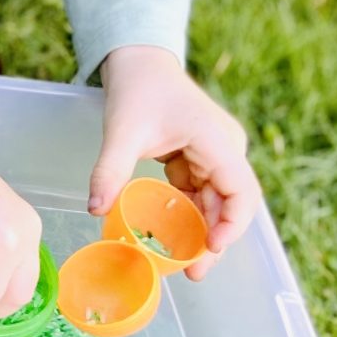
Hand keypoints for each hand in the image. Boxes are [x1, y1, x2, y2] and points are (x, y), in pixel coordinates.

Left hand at [90, 46, 261, 281]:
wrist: (138, 62)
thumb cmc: (137, 89)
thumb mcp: (122, 131)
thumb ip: (110, 171)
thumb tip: (95, 210)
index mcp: (218, 142)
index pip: (241, 192)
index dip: (232, 224)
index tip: (211, 247)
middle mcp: (225, 150)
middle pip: (232, 204)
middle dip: (215, 239)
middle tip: (192, 273)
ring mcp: (214, 156)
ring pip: (216, 203)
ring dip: (201, 231)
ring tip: (181, 263)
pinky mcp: (199, 159)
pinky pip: (199, 194)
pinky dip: (187, 214)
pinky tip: (170, 236)